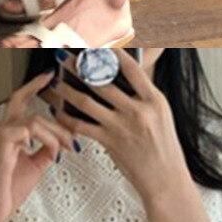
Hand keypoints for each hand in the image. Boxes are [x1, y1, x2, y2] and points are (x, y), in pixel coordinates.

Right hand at [0, 72, 73, 221]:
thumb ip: (44, 150)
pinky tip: (52, 155)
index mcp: (5, 134)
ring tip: (65, 149)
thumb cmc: (8, 192)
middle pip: (26, 105)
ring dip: (55, 133)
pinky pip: (29, 130)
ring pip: (33, 119)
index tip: (48, 77)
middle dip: (55, 119)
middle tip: (73, 137)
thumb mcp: (34, 167)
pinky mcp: (0, 144)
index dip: (32, 86)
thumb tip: (59, 142)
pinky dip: (47, 141)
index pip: (17, 101)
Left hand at [48, 49, 189, 209]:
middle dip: (80, 66)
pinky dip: (67, 118)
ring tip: (56, 81)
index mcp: (154, 99)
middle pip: (103, 81)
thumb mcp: (161, 115)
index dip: (112, 53)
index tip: (96, 43)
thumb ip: (144, 96)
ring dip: (67, 90)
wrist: (165, 178)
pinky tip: (58, 111)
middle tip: (64, 55)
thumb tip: (126, 77)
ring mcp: (122, 126)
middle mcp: (138, 110)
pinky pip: (82, 126)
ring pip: (87, 102)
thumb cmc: (163, 148)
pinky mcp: (110, 142)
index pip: (132, 68)